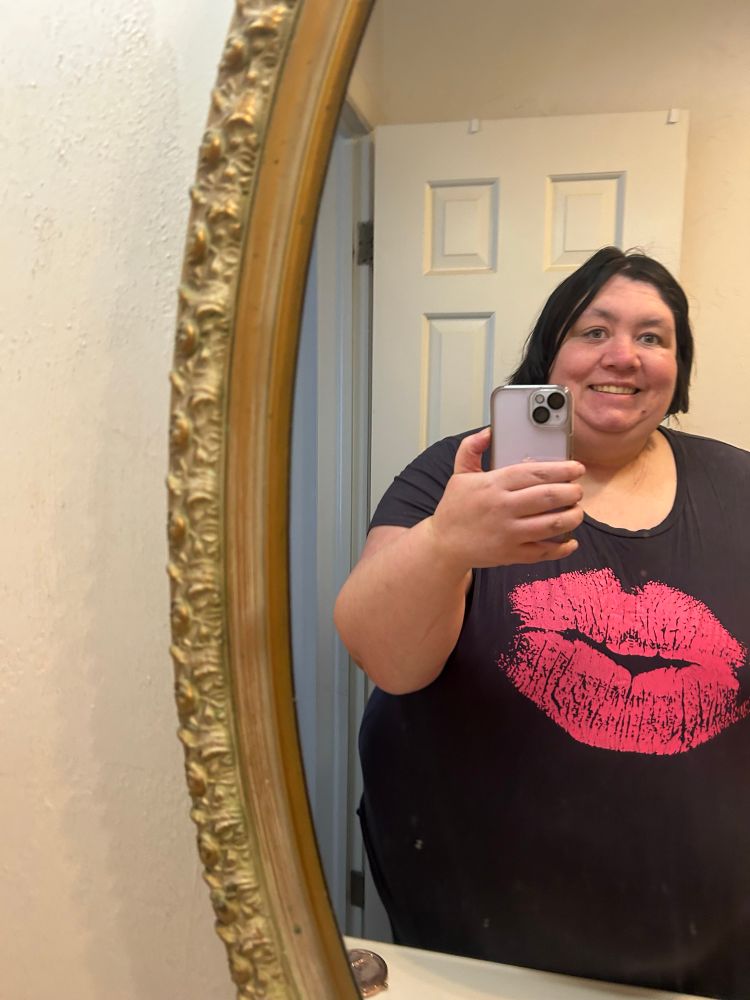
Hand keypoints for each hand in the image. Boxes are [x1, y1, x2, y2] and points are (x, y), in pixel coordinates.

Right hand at [425, 427, 584, 571]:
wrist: (443, 545)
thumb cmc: (455, 508)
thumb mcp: (459, 474)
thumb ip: (471, 448)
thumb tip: (488, 431)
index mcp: (493, 485)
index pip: (535, 473)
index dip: (562, 469)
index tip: (577, 468)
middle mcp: (502, 508)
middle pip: (548, 497)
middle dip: (572, 492)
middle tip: (578, 490)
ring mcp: (508, 533)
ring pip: (551, 524)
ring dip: (572, 517)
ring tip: (577, 512)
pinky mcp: (511, 554)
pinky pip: (544, 552)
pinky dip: (562, 548)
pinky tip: (570, 541)